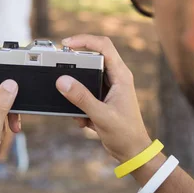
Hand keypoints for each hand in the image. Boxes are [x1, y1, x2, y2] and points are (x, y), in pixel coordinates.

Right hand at [55, 35, 151, 162]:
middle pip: (91, 58)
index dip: (84, 40)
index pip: (103, 46)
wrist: (133, 152)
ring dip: (76, 91)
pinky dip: (78, 104)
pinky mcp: (102, 97)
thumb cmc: (125, 134)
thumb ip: (81, 98)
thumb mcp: (101, 115)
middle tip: (60, 72)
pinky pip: (84, 92)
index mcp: (121, 76)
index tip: (65, 44)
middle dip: (74, 68)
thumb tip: (62, 81)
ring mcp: (108, 87)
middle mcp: (116, 77)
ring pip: (85, 77)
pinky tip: (83, 120)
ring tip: (77, 109)